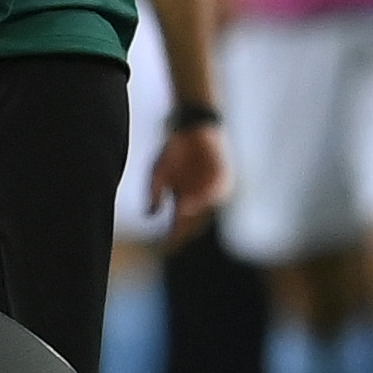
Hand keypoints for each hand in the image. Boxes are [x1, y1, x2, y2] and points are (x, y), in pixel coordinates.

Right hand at [147, 119, 229, 249]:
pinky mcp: (222, 175)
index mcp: (182, 198)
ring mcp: (210, 186)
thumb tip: (149, 215)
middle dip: (189, 222)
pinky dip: (212, 191)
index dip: (174, 234)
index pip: (179, 223)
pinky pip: (220, 187)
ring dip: (199, 206)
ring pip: (208, 202)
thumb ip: (154, 193)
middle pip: (195, 215)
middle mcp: (198, 196)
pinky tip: (203, 195)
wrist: (191, 128)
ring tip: (187, 207)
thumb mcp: (157, 172)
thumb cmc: (173, 151)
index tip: (168, 244)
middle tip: (180, 224)